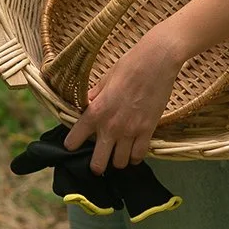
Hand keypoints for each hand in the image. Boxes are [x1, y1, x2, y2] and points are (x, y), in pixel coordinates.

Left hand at [62, 30, 184, 173]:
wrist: (156, 62)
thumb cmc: (128, 66)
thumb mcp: (104, 80)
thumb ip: (93, 98)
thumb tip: (86, 107)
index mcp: (95, 112)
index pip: (74, 140)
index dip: (72, 144)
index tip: (74, 144)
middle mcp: (110, 127)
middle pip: (98, 164)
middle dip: (96, 165)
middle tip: (98, 160)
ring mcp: (130, 131)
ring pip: (120, 163)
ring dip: (117, 160)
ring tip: (118, 152)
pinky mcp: (148, 131)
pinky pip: (139, 156)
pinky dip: (135, 157)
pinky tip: (133, 150)